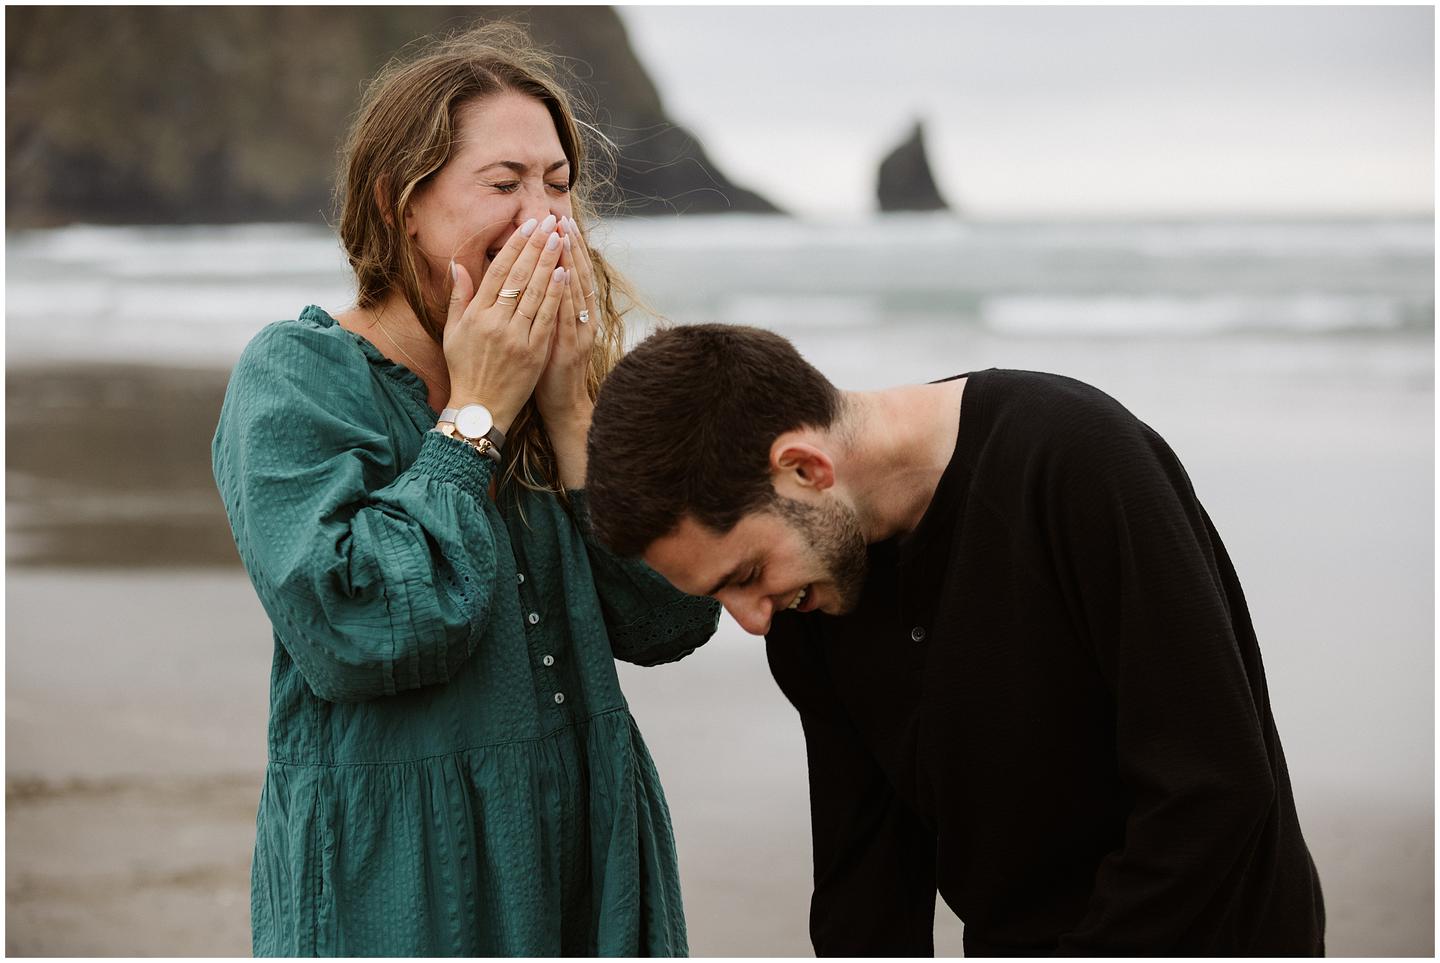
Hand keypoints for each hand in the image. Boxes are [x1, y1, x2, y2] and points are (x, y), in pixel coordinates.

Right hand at [442, 215, 567, 430]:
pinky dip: (556, 294)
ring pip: (536, 293)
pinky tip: (564, 273)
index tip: (527, 226)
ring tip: (560, 240)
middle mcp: (495, 322)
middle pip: (520, 277)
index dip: (514, 246)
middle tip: (549, 223)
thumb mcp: (452, 332)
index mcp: (476, 315)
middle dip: (536, 247)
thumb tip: (457, 265)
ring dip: (549, 263)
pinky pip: (547, 317)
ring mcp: (516, 337)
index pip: (498, 272)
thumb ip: (458, 297)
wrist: (479, 409)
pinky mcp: (534, 352)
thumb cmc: (465, 369)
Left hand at [534, 217, 598, 430]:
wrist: (562, 404)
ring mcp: (579, 332)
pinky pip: (568, 316)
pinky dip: (567, 295)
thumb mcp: (547, 332)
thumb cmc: (549, 369)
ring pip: (576, 291)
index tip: (557, 221)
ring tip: (563, 235)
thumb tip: (535, 278)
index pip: (571, 272)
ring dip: (570, 262)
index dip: (566, 247)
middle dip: (569, 246)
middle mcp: (581, 318)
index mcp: (574, 313)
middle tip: (561, 218)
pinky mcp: (572, 347)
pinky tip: (563, 275)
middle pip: (577, 275)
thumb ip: (543, 305)